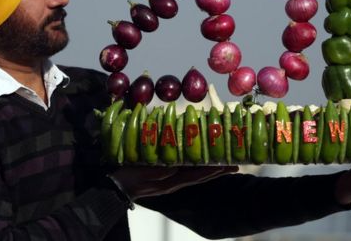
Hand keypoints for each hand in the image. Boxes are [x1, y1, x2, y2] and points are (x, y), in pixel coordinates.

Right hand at [109, 165, 238, 200]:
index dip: (212, 170)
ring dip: (211, 170)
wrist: (115, 187)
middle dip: (218, 171)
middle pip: (201, 176)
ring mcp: (170, 181)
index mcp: (170, 182)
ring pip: (196, 175)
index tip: (227, 165)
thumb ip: (159, 171)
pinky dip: (197, 168)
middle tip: (235, 165)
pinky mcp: (165, 177)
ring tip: (225, 164)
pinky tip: (201, 163)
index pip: (196, 176)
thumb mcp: (142, 173)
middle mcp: (174, 183)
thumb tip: (176, 167)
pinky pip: (186, 173)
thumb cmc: (127, 178)